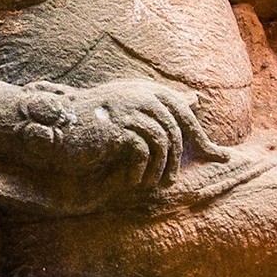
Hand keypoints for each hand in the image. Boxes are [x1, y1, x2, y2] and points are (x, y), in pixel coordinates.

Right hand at [22, 80, 224, 188]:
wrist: (57, 129)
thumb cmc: (94, 124)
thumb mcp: (130, 111)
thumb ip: (158, 106)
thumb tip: (195, 99)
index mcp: (146, 90)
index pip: (184, 114)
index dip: (200, 138)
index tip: (218, 157)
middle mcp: (140, 95)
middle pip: (175, 131)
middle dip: (176, 162)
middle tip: (170, 184)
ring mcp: (127, 109)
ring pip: (162, 142)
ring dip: (160, 170)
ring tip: (151, 186)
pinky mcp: (115, 127)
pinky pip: (142, 151)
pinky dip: (140, 170)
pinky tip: (131, 181)